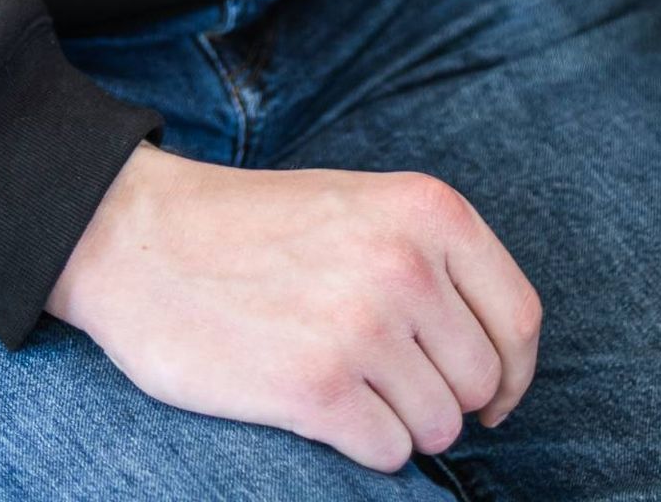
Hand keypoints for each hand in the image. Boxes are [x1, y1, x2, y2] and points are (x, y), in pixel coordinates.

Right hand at [47, 142, 541, 475]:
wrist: (140, 237)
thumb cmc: (255, 229)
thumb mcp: (363, 207)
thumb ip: (434, 263)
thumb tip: (500, 364)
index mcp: (428, 211)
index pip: (520, 319)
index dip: (513, 372)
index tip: (490, 395)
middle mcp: (406, 265)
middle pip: (481, 381)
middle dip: (444, 398)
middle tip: (386, 382)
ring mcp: (363, 326)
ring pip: (438, 426)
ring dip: (399, 424)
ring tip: (344, 385)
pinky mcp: (317, 388)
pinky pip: (389, 453)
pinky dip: (363, 445)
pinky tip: (319, 406)